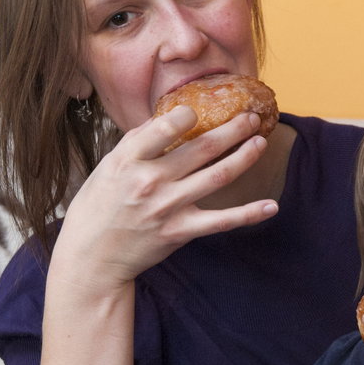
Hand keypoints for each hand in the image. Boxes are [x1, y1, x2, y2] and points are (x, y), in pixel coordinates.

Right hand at [54, 104, 277, 290]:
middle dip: (232, 129)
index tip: (203, 107)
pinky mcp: (180, 232)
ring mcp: (168, 207)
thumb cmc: (98, 207)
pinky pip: (222, 221)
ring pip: (218, 176)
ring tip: (260, 141)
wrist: (91, 257)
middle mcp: (150, 181)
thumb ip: (138, 143)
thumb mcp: (108, 167)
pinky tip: (271, 206)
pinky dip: (249, 213)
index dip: (188, 114)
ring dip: (245, 156)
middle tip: (251, 117)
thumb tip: (169, 117)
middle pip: (202, 148)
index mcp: (128, 160)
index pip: (163, 127)